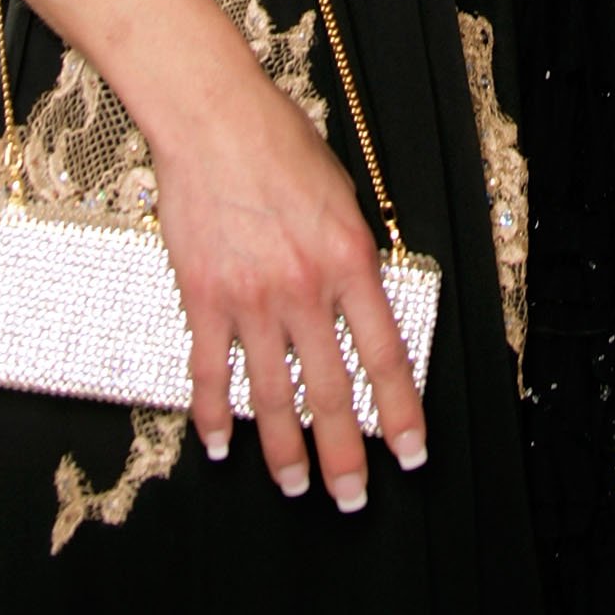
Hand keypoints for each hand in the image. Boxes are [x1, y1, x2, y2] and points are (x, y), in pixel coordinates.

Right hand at [150, 74, 428, 506]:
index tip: (410, 453)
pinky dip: (214, 414)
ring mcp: (251, 299)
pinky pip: (210, 372)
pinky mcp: (204, 298)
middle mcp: (305, 289)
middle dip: (344, 454)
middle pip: (331, 391)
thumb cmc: (281, 144)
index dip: (400, 412)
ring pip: (272, 396)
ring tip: (294, 485)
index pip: (385, 355)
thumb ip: (352, 257)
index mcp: (350, 261)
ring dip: (285, 450)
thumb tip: (361, 304)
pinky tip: (219, 444)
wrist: (214, 119)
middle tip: (353, 495)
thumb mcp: (343, 197)